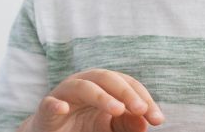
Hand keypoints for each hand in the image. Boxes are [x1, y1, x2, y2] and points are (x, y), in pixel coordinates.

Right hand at [20, 69, 163, 131]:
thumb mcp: (109, 127)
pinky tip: (63, 108)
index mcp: (101, 86)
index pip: (127, 84)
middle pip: (106, 78)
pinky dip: (56, 105)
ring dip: (101, 97)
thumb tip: (144, 121)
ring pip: (82, 87)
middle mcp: (83, 85)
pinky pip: (50, 104)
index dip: (144, 99)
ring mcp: (64, 96)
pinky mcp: (46, 110)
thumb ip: (126, 124)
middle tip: (141, 110)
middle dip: (127, 93)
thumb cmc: (82, 128)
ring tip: (117, 109)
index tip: (157, 119)